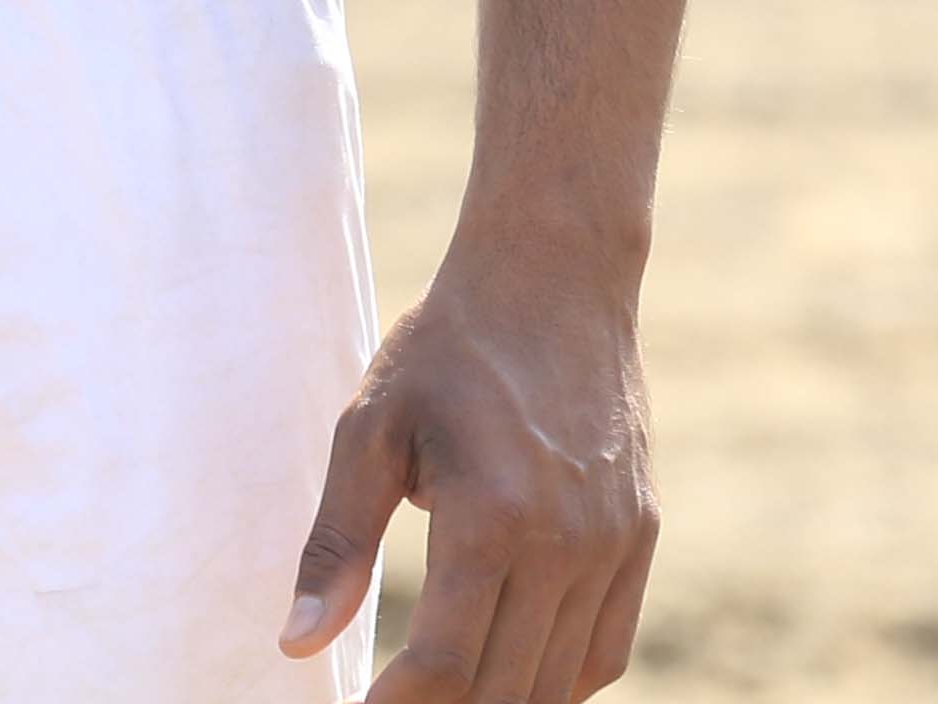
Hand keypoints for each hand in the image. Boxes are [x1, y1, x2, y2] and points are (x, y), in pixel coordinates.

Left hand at [283, 245, 656, 697]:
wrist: (554, 276)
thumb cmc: (447, 350)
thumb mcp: (371, 430)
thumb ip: (336, 545)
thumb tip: (297, 643)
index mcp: (491, 516)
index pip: (443, 666)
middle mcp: (565, 542)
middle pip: (500, 690)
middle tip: (394, 699)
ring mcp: (612, 543)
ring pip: (554, 684)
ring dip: (496, 703)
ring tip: (441, 693)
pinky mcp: (640, 535)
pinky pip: (604, 653)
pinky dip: (556, 685)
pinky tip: (508, 675)